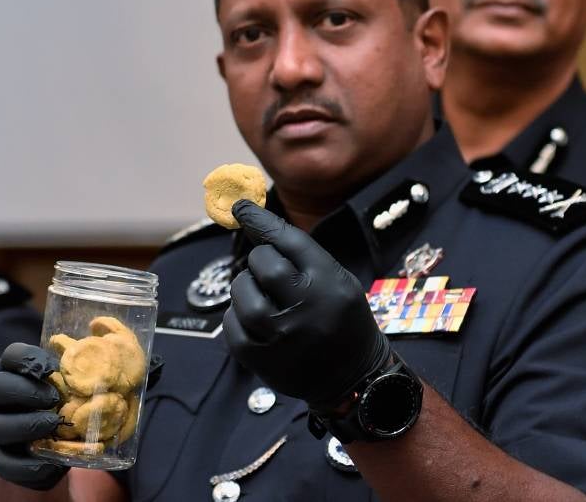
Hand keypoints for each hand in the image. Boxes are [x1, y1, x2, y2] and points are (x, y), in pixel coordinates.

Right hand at [0, 342, 68, 489]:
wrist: (43, 447)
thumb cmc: (58, 405)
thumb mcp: (62, 385)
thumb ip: (71, 375)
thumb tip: (99, 369)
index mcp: (11, 372)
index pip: (11, 355)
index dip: (29, 358)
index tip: (52, 368)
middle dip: (27, 391)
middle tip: (54, 398)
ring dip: (29, 425)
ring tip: (54, 424)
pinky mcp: (0, 461)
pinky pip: (8, 465)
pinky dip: (32, 465)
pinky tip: (52, 461)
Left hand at [223, 201, 389, 407]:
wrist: (354, 379)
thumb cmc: (341, 319)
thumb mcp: (338, 280)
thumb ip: (301, 255)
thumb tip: (254, 222)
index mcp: (329, 282)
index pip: (288, 240)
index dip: (260, 220)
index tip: (239, 206)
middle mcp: (305, 307)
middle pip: (263, 263)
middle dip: (261, 262)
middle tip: (270, 274)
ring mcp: (281, 336)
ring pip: (242, 291)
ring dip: (246, 287)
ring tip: (263, 297)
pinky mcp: (261, 360)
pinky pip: (231, 323)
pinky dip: (237, 315)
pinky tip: (254, 319)